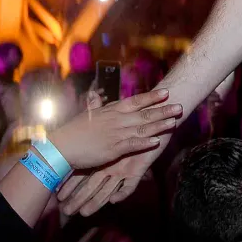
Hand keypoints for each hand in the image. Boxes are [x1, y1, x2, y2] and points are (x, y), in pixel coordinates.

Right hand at [54, 88, 180, 215]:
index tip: (166, 92)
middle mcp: (117, 119)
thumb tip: (95, 95)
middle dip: (163, 110)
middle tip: (180, 106)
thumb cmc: (73, 131)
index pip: (136, 101)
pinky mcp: (113, 148)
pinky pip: (133, 144)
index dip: (152, 97)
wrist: (62, 147)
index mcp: (111, 110)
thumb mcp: (86, 114)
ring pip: (143, 127)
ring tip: (175, 121)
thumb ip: (94, 105)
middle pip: (145, 113)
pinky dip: (146, 142)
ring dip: (160, 124)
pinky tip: (157, 140)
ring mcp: (116, 133)